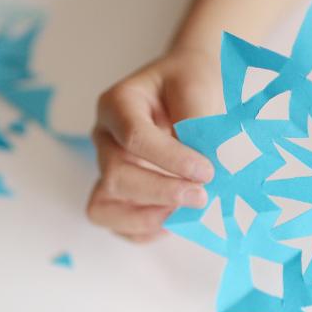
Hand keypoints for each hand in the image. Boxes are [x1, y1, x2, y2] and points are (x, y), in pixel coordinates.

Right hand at [86, 48, 220, 241]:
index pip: (134, 137)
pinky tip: (175, 221)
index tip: (207, 171)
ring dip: (146, 217)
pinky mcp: (117, 192)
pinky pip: (116, 223)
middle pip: (115, 176)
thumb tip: (202, 169)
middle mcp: (105, 138)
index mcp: (117, 104)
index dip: (170, 160)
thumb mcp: (197, 86)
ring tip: (185, 214)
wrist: (187, 85)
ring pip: (104, 206)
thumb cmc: (190, 81)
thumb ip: (196, 123)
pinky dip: (143, 230)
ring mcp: (107, 168)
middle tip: (202, 196)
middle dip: (160, 192)